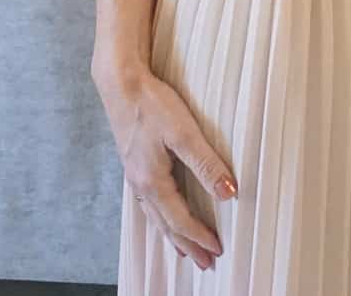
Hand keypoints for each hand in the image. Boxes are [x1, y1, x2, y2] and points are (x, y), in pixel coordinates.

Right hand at [97, 66, 236, 270]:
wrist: (121, 85)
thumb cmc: (153, 106)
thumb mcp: (184, 133)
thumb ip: (207, 163)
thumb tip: (229, 192)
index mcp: (152, 181)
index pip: (180, 219)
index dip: (200, 235)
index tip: (218, 249)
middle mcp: (141, 184)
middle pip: (166, 224)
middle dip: (186, 245)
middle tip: (205, 264)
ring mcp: (135, 176)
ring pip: (156, 216)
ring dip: (173, 235)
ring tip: (184, 251)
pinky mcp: (135, 165)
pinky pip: (149, 204)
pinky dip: (160, 218)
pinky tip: (164, 217)